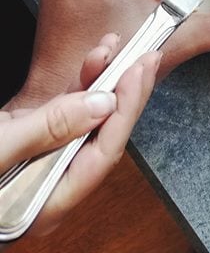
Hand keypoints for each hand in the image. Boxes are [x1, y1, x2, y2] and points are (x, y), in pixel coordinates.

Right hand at [1, 36, 160, 236]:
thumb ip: (47, 131)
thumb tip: (101, 105)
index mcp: (44, 205)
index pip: (102, 155)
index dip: (126, 109)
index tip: (140, 70)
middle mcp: (46, 189)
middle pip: (99, 137)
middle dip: (122, 92)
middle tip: (144, 53)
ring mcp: (35, 167)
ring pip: (81, 123)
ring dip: (99, 83)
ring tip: (113, 47)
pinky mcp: (21, 146)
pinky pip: (58, 117)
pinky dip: (73, 88)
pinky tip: (89, 64)